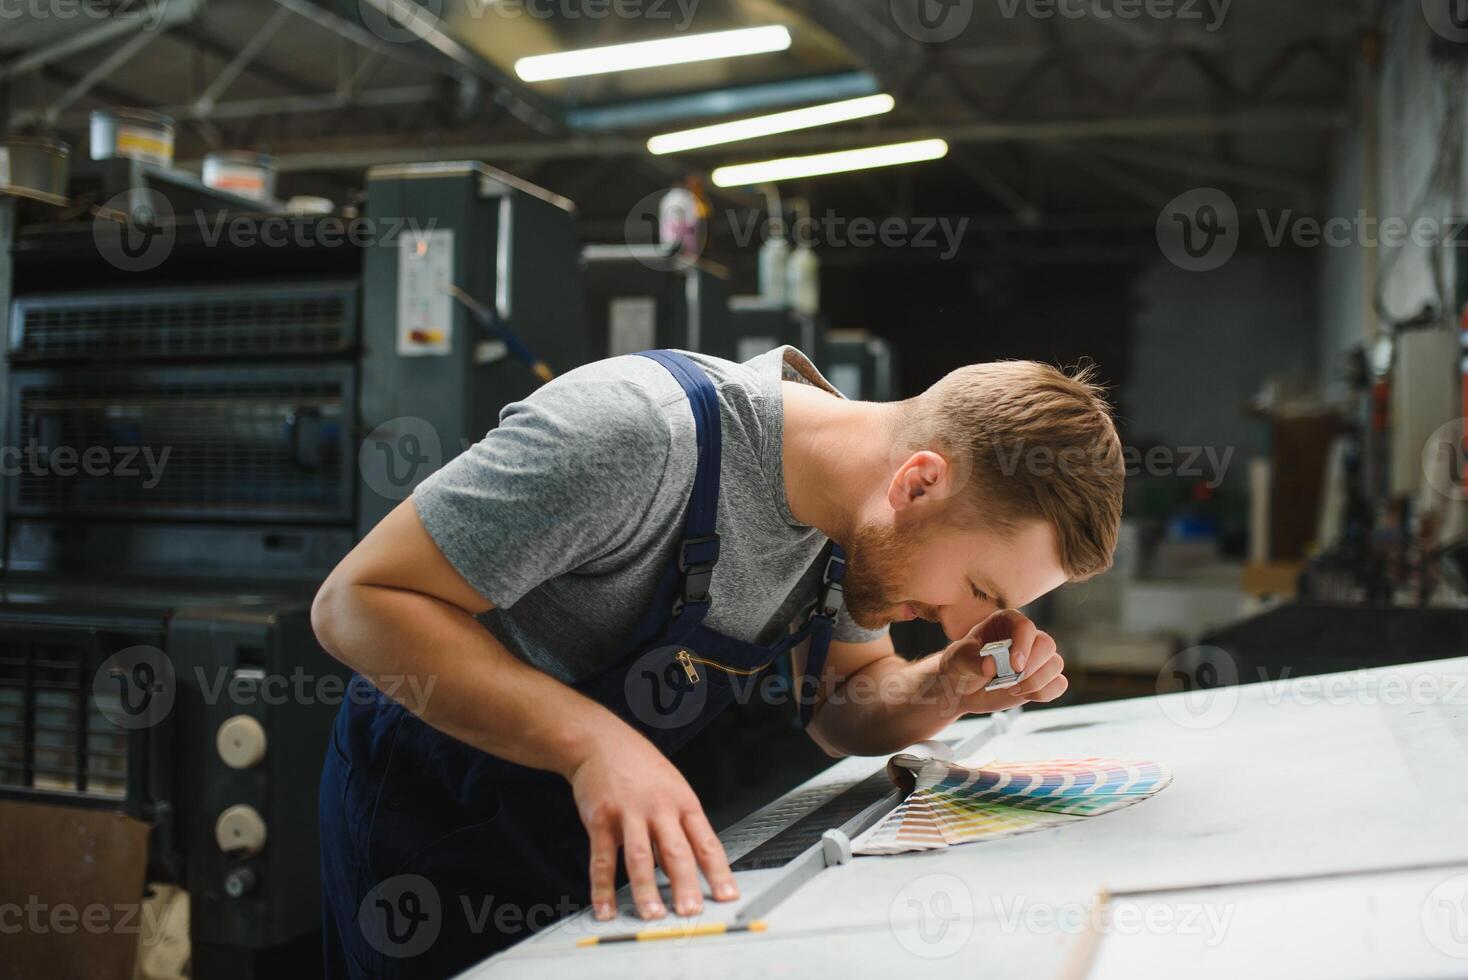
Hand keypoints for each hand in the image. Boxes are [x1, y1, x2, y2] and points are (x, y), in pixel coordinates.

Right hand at [567, 724, 737, 920]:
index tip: (727, 895)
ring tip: (652, 914)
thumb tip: (691, 866)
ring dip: (645, 890)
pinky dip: (602, 888)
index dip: (719, 871)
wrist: (601, 742)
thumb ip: (680, 826)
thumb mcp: (673, 788)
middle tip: (690, 911)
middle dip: (685, 885)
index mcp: (683, 803)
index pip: (706, 842)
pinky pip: (602, 859)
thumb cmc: (640, 767)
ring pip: (641, 858)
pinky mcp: (601, 820)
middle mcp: (659, 809)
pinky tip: (605, 908)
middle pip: (676, 852)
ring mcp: (629, 814)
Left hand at [936, 609, 1067, 716]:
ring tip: (1011, 689)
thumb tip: (991, 666)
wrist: (961, 688)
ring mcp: (1036, 658)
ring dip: (1036, 682)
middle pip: (1047, 645)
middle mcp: (1025, 637)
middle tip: (1010, 682)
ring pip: (1055, 665)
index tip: (1014, 666)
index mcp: (1006, 622)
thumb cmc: (960, 665)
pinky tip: (1023, 695)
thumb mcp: (959, 660)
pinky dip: (1044, 693)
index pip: (1025, 626)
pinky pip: (1058, 684)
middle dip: (1031, 667)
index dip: (1023, 645)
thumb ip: (974, 661)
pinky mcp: (1041, 679)